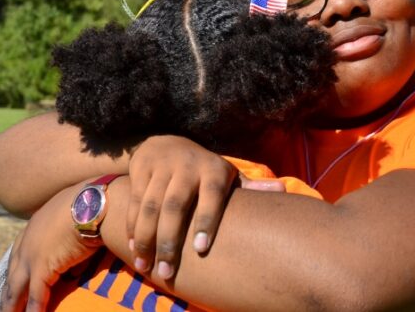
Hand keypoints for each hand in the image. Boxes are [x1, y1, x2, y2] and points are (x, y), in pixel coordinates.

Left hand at [0, 182, 102, 311]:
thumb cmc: (92, 204)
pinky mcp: (42, 267)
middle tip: (5, 309)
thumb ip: (72, 230)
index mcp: (35, 225)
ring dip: (13, 307)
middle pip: (12, 274)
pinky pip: (35, 296)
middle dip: (8, 294)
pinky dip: (34, 311)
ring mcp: (31, 255)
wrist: (93, 203)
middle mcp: (27, 240)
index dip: (16, 271)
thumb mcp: (77, 214)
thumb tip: (81, 245)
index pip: (19, 253)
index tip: (13, 283)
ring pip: (16, 289)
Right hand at [125, 136, 284, 281]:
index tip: (201, 249)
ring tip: (145, 267)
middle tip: (167, 272)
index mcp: (213, 170)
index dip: (207, 220)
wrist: (164, 142)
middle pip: (175, 206)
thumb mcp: (227, 175)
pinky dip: (131, 227)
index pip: (212, 195)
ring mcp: (161, 167)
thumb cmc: (203, 170)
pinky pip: (133, 202)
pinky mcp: (140, 169)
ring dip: (146, 239)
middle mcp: (186, 166)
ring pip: (150, 206)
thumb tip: (283, 191)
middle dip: (169, 241)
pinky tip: (133, 249)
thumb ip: (250, 188)